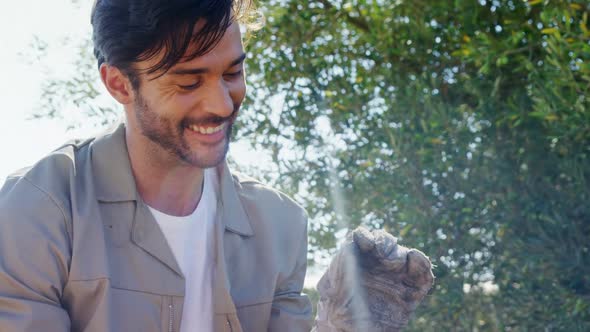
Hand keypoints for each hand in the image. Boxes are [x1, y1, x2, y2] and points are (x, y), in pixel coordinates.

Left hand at [315, 226, 433, 330]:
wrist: (349, 330)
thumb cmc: (337, 309)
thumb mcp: (330, 285)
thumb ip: (339, 264)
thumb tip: (350, 245)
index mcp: (359, 257)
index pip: (365, 238)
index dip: (365, 236)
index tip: (365, 243)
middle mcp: (379, 263)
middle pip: (387, 243)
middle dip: (385, 243)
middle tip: (381, 253)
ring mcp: (397, 276)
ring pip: (406, 255)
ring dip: (403, 252)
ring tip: (394, 261)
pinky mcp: (412, 291)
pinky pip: (423, 274)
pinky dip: (423, 263)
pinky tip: (415, 259)